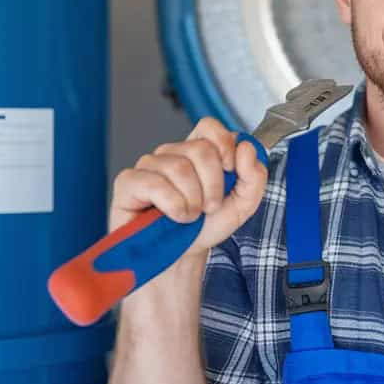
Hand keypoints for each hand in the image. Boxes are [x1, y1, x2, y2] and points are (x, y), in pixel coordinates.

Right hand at [107, 117, 267, 255]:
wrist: (182, 257)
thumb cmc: (206, 227)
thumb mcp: (243, 204)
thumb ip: (254, 176)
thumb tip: (246, 147)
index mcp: (198, 151)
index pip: (210, 126)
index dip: (224, 146)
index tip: (230, 171)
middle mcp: (172, 153)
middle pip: (201, 149)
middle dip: (213, 186)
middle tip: (208, 207)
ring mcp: (149, 165)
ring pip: (180, 169)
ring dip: (193, 202)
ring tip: (189, 216)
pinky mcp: (129, 182)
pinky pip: (155, 184)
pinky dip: (173, 206)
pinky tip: (174, 217)